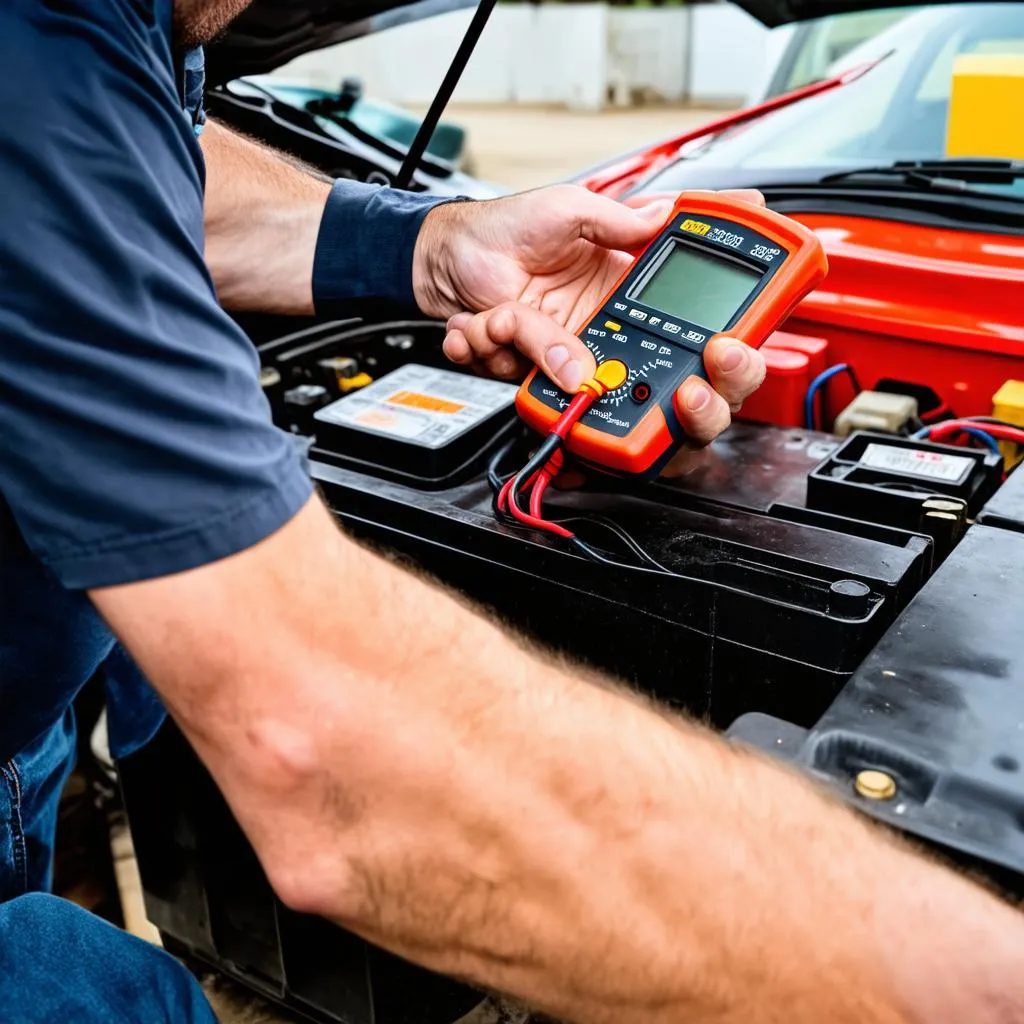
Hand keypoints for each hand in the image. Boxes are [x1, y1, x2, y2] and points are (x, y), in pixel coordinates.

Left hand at [413, 184, 765, 458]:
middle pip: (638, 368)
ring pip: (572, 377)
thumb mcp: (565, 208)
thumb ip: (617, 220)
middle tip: (566, 335)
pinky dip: (491, 348)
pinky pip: (525, 380)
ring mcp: (565, 351)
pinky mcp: (531, 368)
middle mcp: (600, 324)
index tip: (720, 344)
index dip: (707, 334)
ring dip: (522, 339)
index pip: (676, 309)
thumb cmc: (500, 229)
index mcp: (620, 282)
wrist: (441, 262)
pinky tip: (474, 324)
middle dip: (595, 357)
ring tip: (495, 312)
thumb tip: (664, 218)